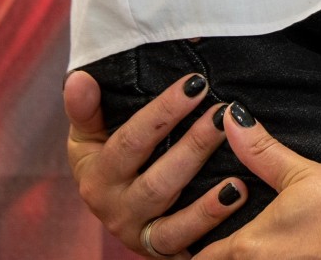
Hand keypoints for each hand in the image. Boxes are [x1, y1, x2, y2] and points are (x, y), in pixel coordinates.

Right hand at [64, 70, 244, 257]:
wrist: (118, 207)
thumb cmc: (109, 157)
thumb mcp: (90, 133)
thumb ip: (86, 108)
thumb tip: (79, 79)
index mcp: (96, 176)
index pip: (131, 142)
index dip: (163, 112)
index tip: (196, 83)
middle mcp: (114, 210)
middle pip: (157, 181)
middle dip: (194, 146)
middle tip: (224, 114)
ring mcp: (140, 235)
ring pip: (174, 220)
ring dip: (207, 196)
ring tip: (240, 163)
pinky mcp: (163, 252)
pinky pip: (187, 243)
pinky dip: (212, 223)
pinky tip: (237, 197)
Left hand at [195, 110, 320, 259]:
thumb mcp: (301, 174)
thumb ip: (260, 152)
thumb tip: (231, 118)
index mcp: (249, 246)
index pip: (201, 259)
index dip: (194, 249)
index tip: (193, 237)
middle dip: (215, 257)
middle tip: (211, 242)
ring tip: (256, 247)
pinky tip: (283, 253)